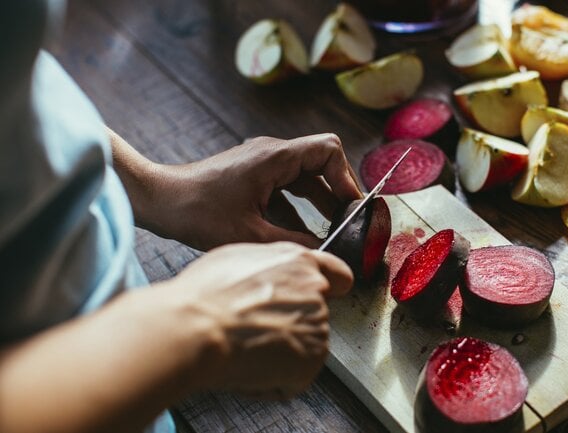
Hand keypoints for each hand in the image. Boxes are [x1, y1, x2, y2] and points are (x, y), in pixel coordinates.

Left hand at [122, 132, 361, 249]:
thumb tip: (323, 252)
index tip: (351, 206)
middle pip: (321, 163)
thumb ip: (293, 241)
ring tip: (333, 230)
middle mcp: (271, 153)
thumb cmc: (198, 212)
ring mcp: (261, 163)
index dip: (346, 177)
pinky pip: (286, 188)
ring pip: (305, 178)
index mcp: (275, 157)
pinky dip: (298, 208)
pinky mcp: (252, 176)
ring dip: (320, 202)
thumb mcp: (250, 234)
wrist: (159, 201)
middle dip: (337, 192)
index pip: (329, 150)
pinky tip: (303, 234)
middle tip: (348, 221)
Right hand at [164, 242, 352, 397]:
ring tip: (245, 348)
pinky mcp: (313, 358)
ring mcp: (318, 325)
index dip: (332, 288)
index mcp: (298, 262)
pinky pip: (294, 378)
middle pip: (314, 315)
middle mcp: (315, 291)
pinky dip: (273, 382)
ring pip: (302, 347)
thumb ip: (269, 268)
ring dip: (280, 355)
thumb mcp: (237, 259)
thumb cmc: (204, 296)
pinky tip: (248, 367)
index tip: (330, 296)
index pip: (338, 275)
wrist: (196, 329)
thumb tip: (269, 279)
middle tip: (254, 331)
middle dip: (289, 326)